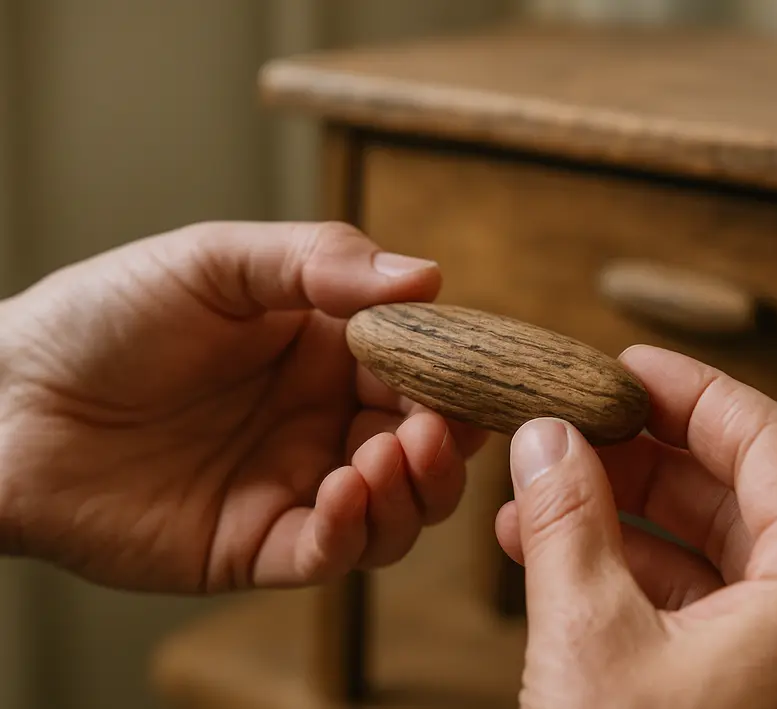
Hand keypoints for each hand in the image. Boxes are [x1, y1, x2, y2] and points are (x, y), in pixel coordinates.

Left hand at [0, 221, 485, 592]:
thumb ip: (320, 263)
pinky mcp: (256, 545)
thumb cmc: (106, 316)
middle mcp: (323, 421)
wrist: (4, 401)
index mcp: (327, 350)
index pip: (423, 370)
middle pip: (428, 451)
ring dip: (413, 491)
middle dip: (447, 445)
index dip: (457, 377)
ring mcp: (295, 485)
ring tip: (387, 455)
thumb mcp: (215, 262)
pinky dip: (353, 531)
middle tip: (435, 428)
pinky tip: (341, 491)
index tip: (475, 375)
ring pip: (397, 512)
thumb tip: (429, 277)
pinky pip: (329, 554)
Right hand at [496, 346, 776, 708]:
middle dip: (644, 456)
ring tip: (541, 495)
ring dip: (626, 517)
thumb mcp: (589, 642)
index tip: (627, 364)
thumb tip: (545, 438)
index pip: (771, 443)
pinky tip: (559, 559)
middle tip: (572, 427)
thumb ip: (568, 524)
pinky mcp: (757, 702)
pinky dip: (633, 577)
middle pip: (741, 495)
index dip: (694, 390)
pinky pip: (703, 611)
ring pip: (716, 555)